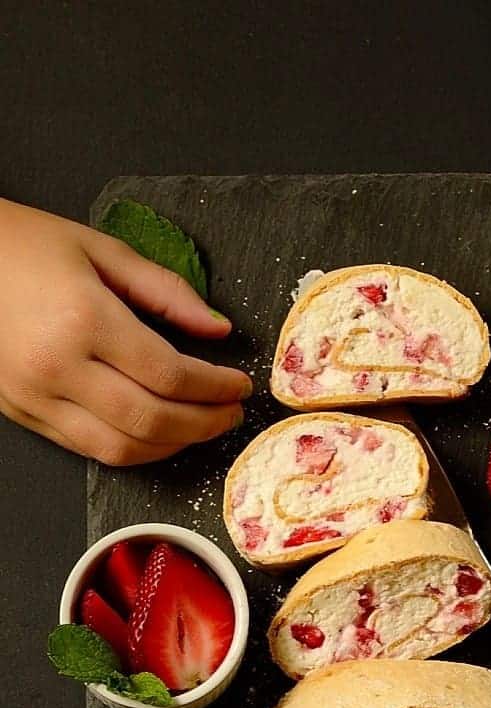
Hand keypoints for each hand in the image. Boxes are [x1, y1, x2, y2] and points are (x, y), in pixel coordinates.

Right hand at [0, 199, 251, 464]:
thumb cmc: (23, 246)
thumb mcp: (100, 249)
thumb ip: (166, 291)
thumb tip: (219, 330)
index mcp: (83, 319)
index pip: (169, 375)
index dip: (215, 388)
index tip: (239, 386)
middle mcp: (58, 366)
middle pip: (152, 420)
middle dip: (204, 424)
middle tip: (231, 414)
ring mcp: (36, 397)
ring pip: (121, 448)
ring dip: (172, 446)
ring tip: (201, 427)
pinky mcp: (23, 413)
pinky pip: (89, 449)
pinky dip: (133, 448)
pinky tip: (158, 432)